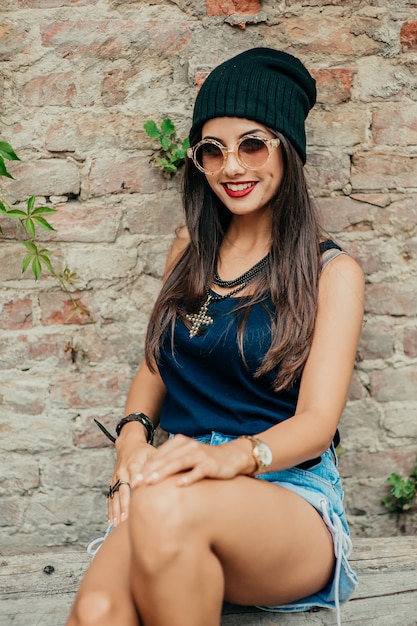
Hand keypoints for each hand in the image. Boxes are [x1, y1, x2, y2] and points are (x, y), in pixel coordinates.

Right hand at [108, 440, 154, 525]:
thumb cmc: (144, 450)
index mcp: (134, 465)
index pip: (134, 482)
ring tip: (117, 525)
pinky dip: (110, 510)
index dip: (134, 496)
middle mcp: (123, 472)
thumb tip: (173, 475)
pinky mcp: (112, 481)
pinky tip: (111, 521)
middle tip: (126, 521)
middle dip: (124, 507)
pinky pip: (110, 497)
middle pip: (123, 492)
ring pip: (115, 496)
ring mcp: (116, 477)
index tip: (136, 509)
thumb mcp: (153, 453)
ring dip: (115, 511)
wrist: (128, 444)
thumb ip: (160, 464)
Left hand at [130, 434, 255, 487]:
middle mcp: (188, 446)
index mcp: (179, 443)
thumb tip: (149, 478)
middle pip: (165, 459)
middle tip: (136, 484)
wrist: (232, 457)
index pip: (158, 455)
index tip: (132, 481)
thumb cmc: (205, 461)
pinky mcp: (211, 464)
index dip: (144, 468)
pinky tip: (179, 485)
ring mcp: (199, 455)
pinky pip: (198, 471)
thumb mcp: (186, 458)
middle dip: (149, 471)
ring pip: (178, 463)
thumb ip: (170, 464)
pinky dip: (188, 477)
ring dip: (163, 472)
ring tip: (151, 482)